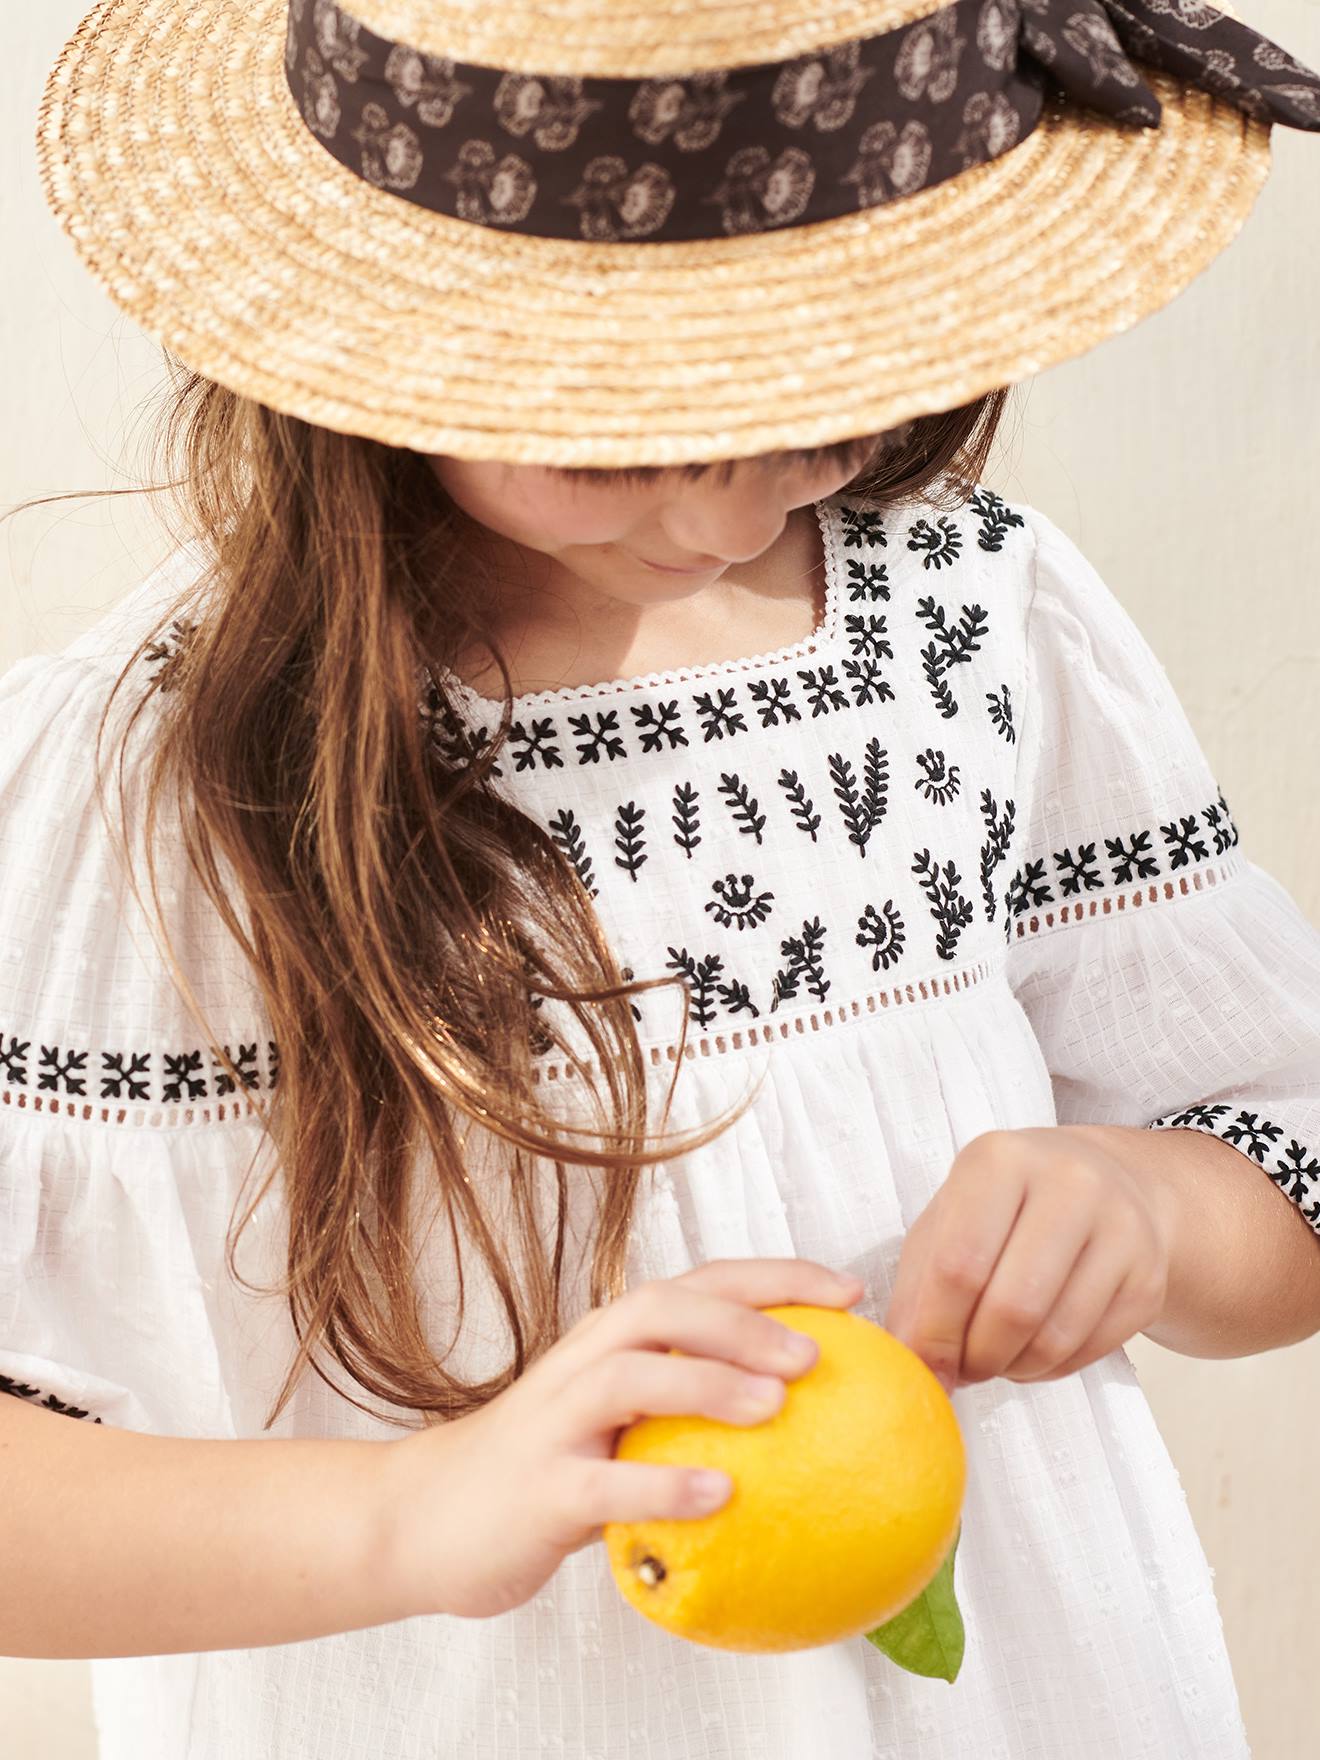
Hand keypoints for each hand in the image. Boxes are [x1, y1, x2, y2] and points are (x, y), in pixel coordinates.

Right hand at [379, 1257, 863, 1620]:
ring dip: (706, 1382)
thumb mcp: (617, 1428)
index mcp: (612, 1339)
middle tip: (815, 1354)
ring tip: (775, 1408)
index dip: (775, 1278)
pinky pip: (603, 1483)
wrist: (427, 1517)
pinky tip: (720, 1501)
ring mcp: (556, 1421)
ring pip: (630, 1375)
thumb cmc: (545, 1468)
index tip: (850, 1295)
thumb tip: (806, 1428)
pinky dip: (662, 1487)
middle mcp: (584, 1361)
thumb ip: (688, 1416)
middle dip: (743, 1318)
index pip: (701, 1284)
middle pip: (664, 1307)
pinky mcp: (538, 1486)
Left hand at [883, 1127, 1174, 1390]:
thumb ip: (919, 1285)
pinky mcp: (1148, 1276)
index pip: (959, 1263)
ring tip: (994, 1359)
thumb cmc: (1009, 1205)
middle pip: (1012, 1306)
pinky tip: (1032, 1352)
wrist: (1109, 1183)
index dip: (935, 1331)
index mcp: (1001, 1159)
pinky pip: (1091, 1350)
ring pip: (1055, 1336)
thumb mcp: (949, 1219)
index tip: (923, 1366)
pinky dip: (1051, 1369)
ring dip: (1013, 1368)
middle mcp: (1068, 1183)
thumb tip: (910, 1359)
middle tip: (961, 1370)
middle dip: (976, 1358)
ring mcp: (1120, 1228)